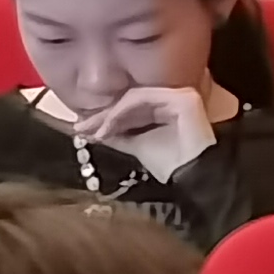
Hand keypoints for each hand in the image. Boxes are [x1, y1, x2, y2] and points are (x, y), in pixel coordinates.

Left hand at [65, 80, 219, 178]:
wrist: (193, 179)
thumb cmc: (170, 165)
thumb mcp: (137, 145)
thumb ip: (118, 134)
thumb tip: (93, 129)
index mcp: (167, 107)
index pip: (131, 106)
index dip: (106, 117)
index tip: (82, 128)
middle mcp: (175, 97)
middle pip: (130, 101)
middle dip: (102, 116)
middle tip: (81, 128)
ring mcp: (180, 94)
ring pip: (133, 99)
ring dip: (109, 115)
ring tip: (93, 132)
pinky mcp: (182, 97)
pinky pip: (142, 99)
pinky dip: (121, 112)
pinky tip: (107, 128)